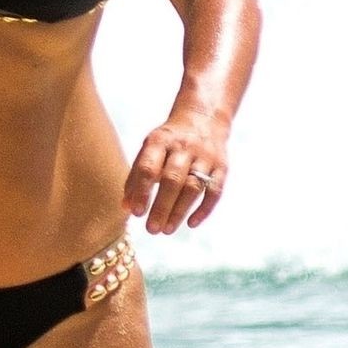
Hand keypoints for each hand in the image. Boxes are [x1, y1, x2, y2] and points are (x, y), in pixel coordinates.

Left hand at [122, 109, 228, 234]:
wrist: (203, 118)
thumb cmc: (168, 142)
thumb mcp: (149, 149)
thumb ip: (136, 176)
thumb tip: (125, 208)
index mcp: (160, 140)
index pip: (149, 168)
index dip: (142, 191)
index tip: (136, 214)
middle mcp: (184, 147)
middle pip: (172, 180)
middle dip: (161, 207)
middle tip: (151, 229)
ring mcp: (205, 156)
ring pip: (193, 187)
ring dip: (179, 211)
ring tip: (166, 230)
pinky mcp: (222, 166)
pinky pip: (215, 191)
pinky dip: (204, 209)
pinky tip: (191, 224)